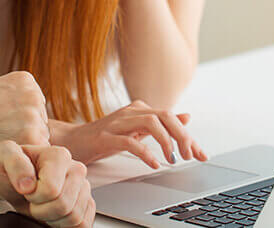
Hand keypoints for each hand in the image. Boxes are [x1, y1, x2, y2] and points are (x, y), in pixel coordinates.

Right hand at [0, 71, 49, 166]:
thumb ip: (14, 92)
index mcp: (25, 80)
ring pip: (40, 135)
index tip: (3, 120)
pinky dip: (24, 155)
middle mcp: (32, 94)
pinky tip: (5, 150)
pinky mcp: (32, 136)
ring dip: (25, 143)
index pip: (36, 103)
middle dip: (26, 129)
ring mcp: (33, 115)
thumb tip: (32, 102)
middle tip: (0, 132)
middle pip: (41, 119)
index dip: (20, 118)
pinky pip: (36, 149)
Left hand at [0, 141, 94, 227]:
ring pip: (74, 218)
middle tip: (34, 200)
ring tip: (43, 206)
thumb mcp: (3, 156)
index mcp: (60, 155)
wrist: (17, 183)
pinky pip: (83, 224)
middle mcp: (76, 169)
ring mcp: (84, 187)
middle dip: (42, 210)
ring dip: (53, 219)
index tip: (27, 188)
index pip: (52, 190)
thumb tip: (28, 183)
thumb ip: (14, 163)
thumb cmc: (11, 170)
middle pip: (64, 205)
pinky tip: (54, 214)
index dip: (34, 196)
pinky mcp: (88, 204)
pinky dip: (65, 226)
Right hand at [52, 100, 207, 167]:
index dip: (189, 136)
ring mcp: (118, 122)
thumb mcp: (137, 130)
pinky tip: (154, 163)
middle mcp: (131, 111)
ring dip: (166, 142)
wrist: (71, 142)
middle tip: (190, 156)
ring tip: (172, 159)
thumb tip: (186, 117)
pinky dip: (145, 152)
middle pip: (165, 116)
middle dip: (182, 136)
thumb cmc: (105, 137)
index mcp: (140, 109)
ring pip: (151, 123)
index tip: (202, 155)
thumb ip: (161, 124)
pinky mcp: (105, 137)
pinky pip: (129, 141)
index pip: (172, 117)